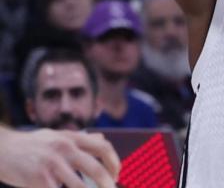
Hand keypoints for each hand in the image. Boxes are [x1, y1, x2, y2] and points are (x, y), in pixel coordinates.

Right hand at [0, 128, 120, 187]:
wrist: (0, 149)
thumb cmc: (29, 144)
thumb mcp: (55, 135)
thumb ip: (78, 139)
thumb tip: (102, 141)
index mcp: (71, 137)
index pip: (103, 148)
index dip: (114, 163)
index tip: (116, 175)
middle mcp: (63, 148)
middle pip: (96, 169)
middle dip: (107, 184)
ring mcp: (51, 164)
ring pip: (79, 186)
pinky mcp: (38, 179)